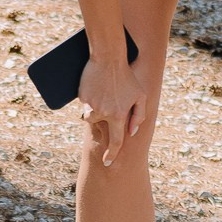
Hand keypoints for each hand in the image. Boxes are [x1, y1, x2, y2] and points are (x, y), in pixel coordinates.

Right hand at [79, 53, 143, 168]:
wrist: (108, 58)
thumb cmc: (127, 76)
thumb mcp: (141, 96)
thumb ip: (139, 116)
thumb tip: (132, 132)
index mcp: (118, 115)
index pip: (115, 141)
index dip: (111, 154)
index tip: (107, 163)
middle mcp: (103, 112)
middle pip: (99, 124)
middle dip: (100, 118)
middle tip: (106, 102)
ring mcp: (90, 105)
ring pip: (89, 114)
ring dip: (93, 108)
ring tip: (101, 93)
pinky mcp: (81, 97)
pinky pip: (84, 103)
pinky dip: (88, 98)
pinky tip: (94, 86)